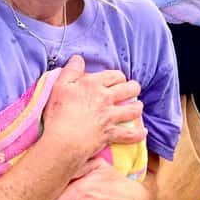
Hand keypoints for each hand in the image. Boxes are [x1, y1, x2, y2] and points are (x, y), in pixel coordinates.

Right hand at [40, 56, 146, 171]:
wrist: (60, 141)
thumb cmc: (56, 113)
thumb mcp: (59, 86)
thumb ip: (70, 70)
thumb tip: (78, 58)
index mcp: (93, 85)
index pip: (114, 76)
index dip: (119, 77)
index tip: (118, 81)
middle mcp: (105, 98)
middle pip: (129, 89)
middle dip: (133, 88)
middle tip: (132, 90)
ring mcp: (110, 116)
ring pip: (133, 109)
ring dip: (137, 107)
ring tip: (137, 107)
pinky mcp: (111, 133)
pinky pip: (131, 134)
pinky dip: (138, 134)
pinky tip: (142, 132)